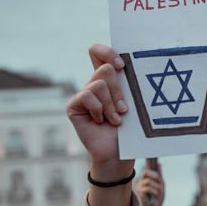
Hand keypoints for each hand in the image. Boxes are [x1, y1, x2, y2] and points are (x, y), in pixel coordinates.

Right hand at [66, 44, 132, 178]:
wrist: (118, 153)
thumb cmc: (129, 129)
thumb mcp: (132, 103)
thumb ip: (128, 85)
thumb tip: (128, 67)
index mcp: (108, 80)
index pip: (98, 52)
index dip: (107, 52)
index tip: (122, 65)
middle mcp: (93, 84)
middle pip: (105, 69)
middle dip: (119, 91)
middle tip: (124, 109)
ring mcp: (83, 94)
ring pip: (99, 83)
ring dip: (111, 104)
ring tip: (116, 119)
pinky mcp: (73, 105)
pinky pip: (87, 96)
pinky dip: (98, 109)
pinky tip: (100, 121)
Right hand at [135, 165, 164, 205]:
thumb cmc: (157, 198)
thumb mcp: (161, 185)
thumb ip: (159, 175)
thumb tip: (159, 164)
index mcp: (147, 178)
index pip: (147, 168)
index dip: (147, 161)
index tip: (149, 155)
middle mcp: (142, 181)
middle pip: (147, 172)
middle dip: (155, 175)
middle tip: (160, 180)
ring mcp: (139, 186)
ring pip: (149, 181)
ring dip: (157, 187)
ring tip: (158, 193)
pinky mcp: (139, 192)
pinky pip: (148, 188)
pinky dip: (154, 192)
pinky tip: (155, 195)